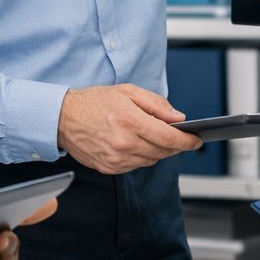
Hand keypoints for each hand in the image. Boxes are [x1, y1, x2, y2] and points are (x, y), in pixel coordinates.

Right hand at [56, 83, 201, 173]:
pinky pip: (135, 166)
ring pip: (150, 160)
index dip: (186, 141)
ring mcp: (115, 159)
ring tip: (151, 136)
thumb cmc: (95, 101)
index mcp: (129, 121)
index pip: (168, 138)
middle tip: (178, 136)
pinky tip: (135, 144)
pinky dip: (141, 156)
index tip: (196, 141)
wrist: (63, 118)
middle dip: (174, 145)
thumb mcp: (128, 92)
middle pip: (162, 151)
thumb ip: (156, 104)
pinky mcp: (109, 168)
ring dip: (157, 151)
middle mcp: (123, 143)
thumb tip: (178, 118)